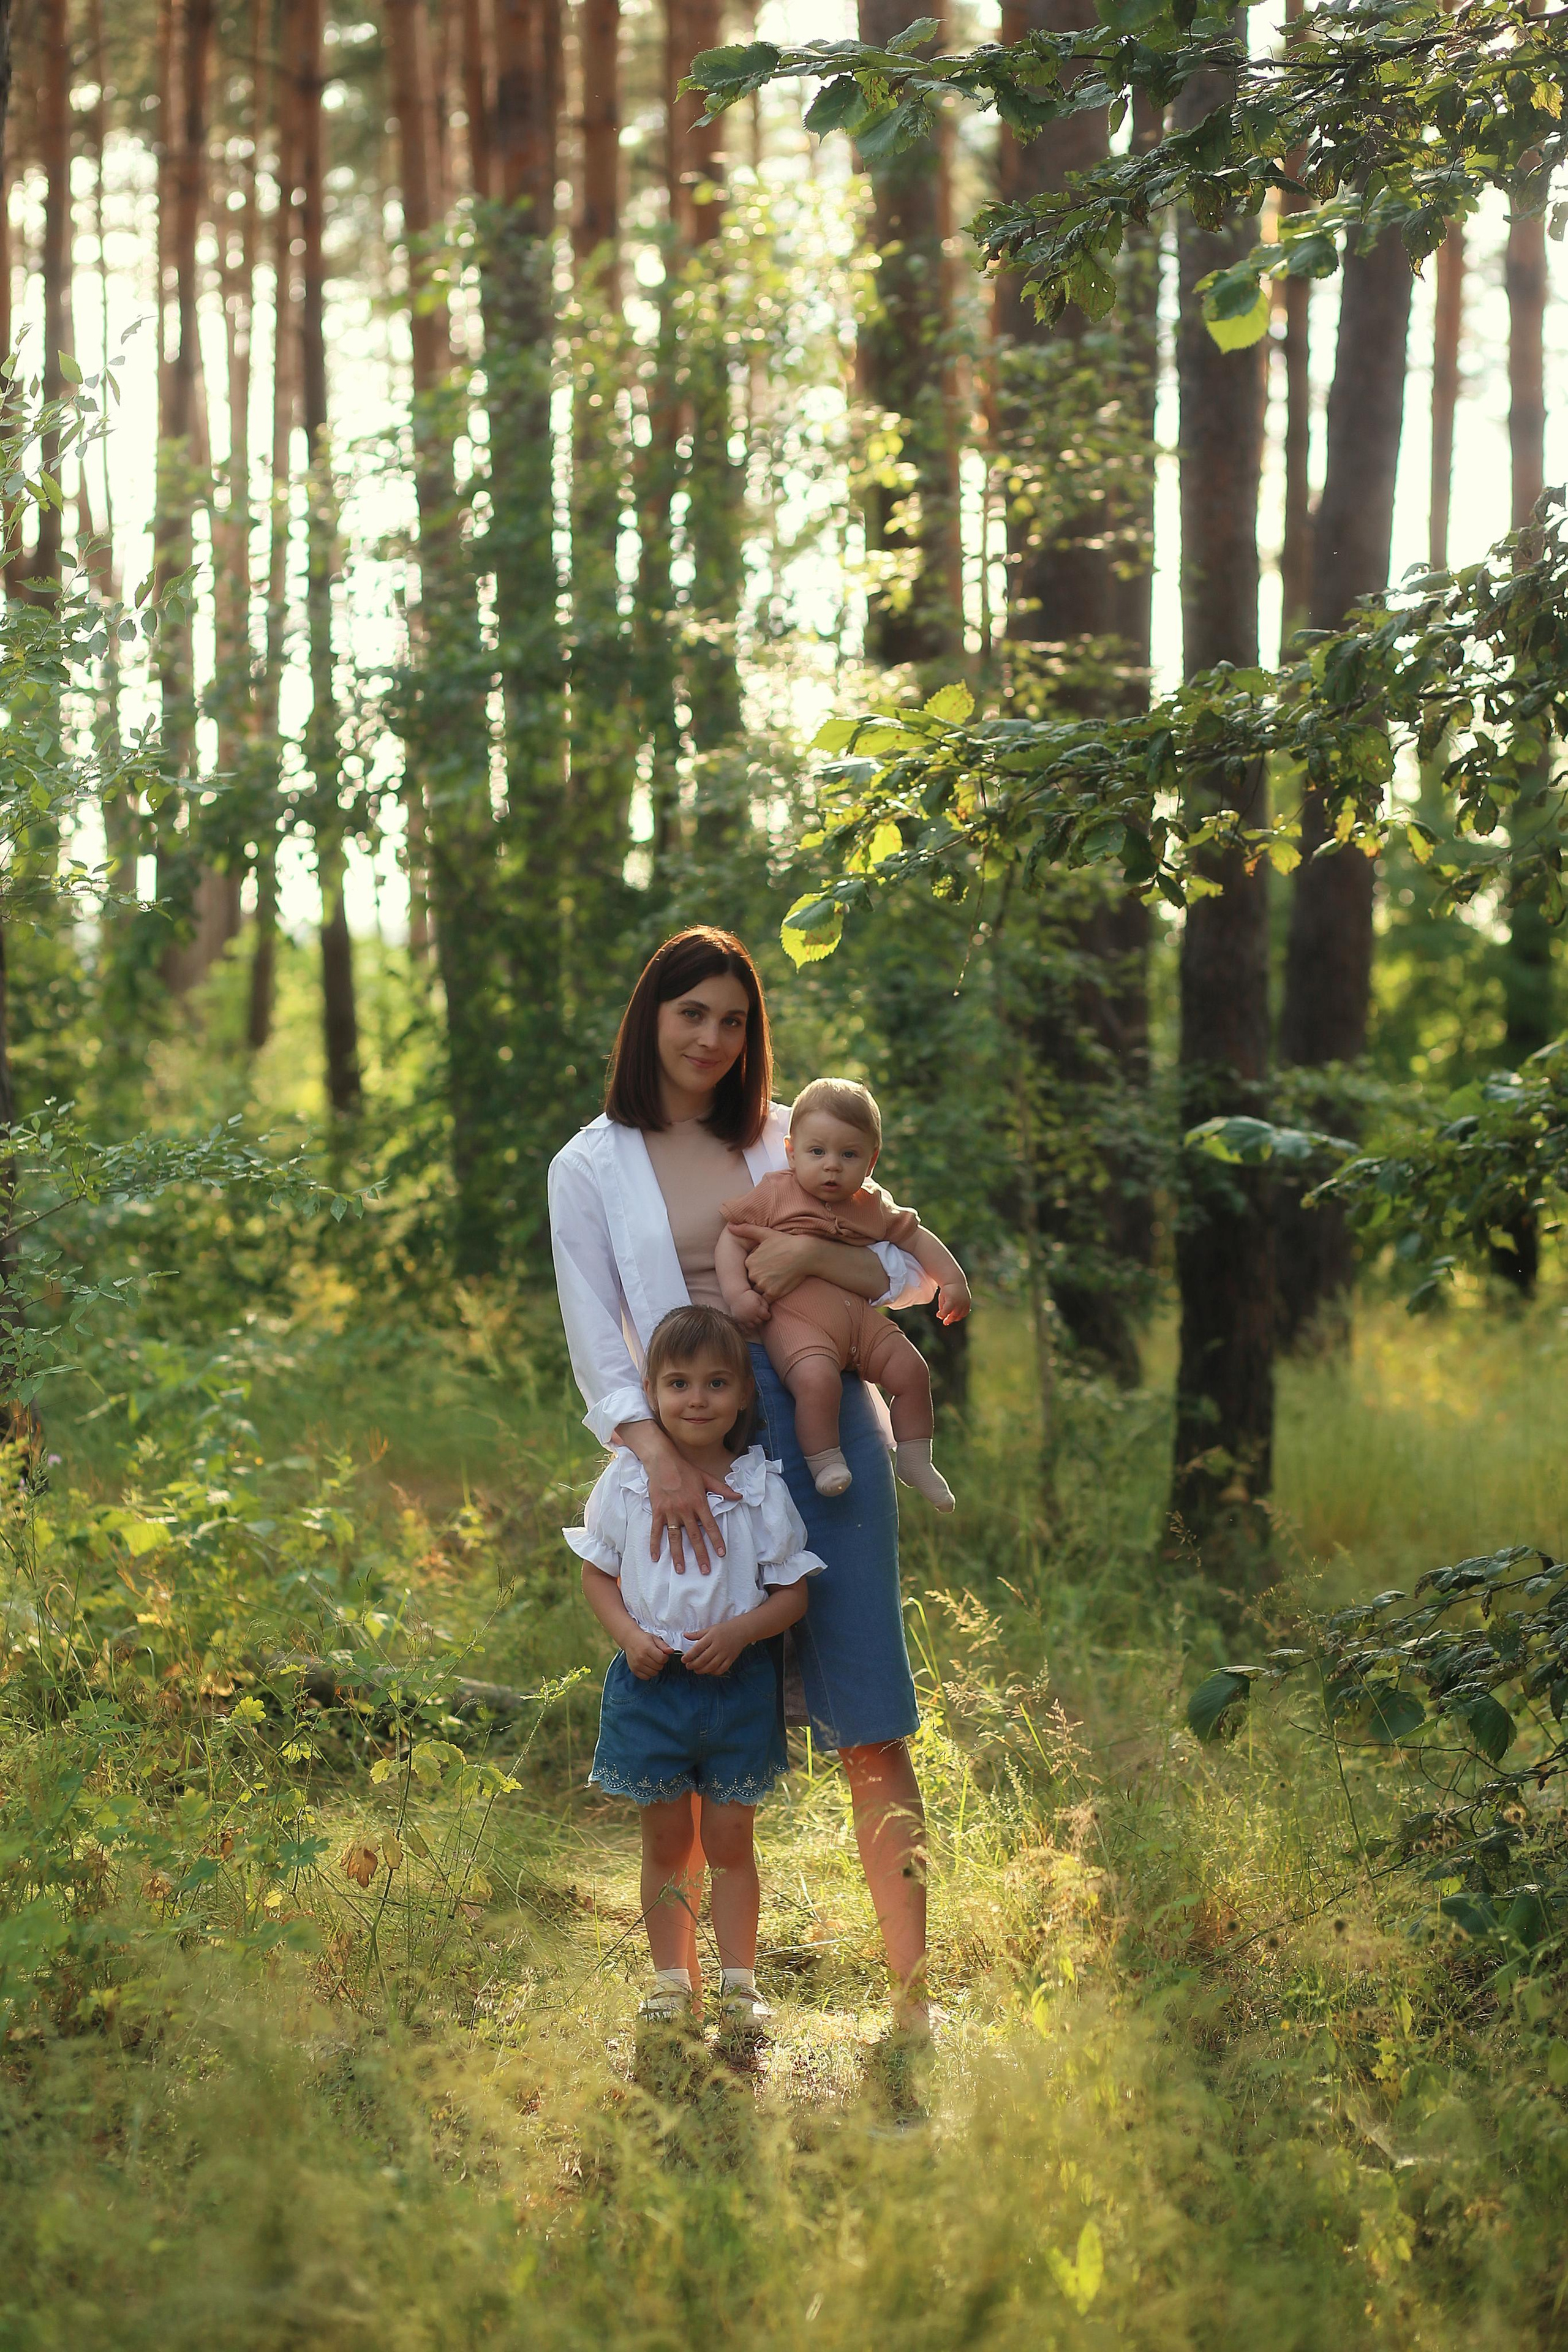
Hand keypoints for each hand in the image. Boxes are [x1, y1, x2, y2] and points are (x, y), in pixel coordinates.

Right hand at [623, 1626, 674, 1680]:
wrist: (630, 1640)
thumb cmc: (642, 1639)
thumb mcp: (655, 1639)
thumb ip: (664, 1646)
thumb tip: (671, 1651)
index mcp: (647, 1648)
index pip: (662, 1659)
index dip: (665, 1657)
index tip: (663, 1655)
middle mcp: (641, 1658)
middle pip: (659, 1667)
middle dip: (660, 1663)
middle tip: (657, 1657)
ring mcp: (637, 1665)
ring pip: (653, 1673)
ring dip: (655, 1668)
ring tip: (652, 1661)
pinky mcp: (634, 1670)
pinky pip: (646, 1677)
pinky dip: (649, 1673)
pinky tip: (648, 1667)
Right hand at [645, 1443, 736, 1574]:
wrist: (663, 1462)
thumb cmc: (686, 1470)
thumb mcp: (707, 1478)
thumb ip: (723, 1489)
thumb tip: (739, 1497)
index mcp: (699, 1502)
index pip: (710, 1525)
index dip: (716, 1540)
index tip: (721, 1554)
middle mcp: (685, 1510)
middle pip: (694, 1536)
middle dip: (700, 1554)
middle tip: (705, 1570)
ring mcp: (670, 1512)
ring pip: (675, 1538)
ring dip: (678, 1555)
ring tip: (681, 1570)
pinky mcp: (658, 1511)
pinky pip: (656, 1531)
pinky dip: (654, 1544)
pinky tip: (655, 1557)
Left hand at [683, 1620, 749, 1676]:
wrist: (741, 1630)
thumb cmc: (723, 1629)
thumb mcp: (709, 1629)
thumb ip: (697, 1634)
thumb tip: (684, 1635)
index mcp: (711, 1637)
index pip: (697, 1648)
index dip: (689, 1656)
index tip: (683, 1660)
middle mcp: (718, 1646)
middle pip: (704, 1659)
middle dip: (694, 1665)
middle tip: (688, 1666)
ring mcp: (725, 1653)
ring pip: (712, 1666)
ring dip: (702, 1670)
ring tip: (696, 1670)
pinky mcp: (731, 1659)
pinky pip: (722, 1669)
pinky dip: (714, 1672)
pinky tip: (708, 1671)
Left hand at [729, 1223, 817, 1304]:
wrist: (805, 1253)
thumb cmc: (786, 1242)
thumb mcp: (765, 1233)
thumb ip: (746, 1230)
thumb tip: (730, 1226)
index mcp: (750, 1261)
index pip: (749, 1270)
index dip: (759, 1268)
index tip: (769, 1264)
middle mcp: (753, 1273)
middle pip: (753, 1281)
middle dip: (761, 1279)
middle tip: (775, 1272)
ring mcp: (763, 1284)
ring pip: (759, 1291)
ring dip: (766, 1288)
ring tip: (778, 1280)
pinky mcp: (773, 1293)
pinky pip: (766, 1300)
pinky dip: (770, 1297)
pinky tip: (779, 1288)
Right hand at [731, 1288, 770, 1333]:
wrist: (735, 1296)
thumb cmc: (749, 1296)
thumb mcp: (759, 1297)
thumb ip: (766, 1305)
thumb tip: (768, 1313)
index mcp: (757, 1308)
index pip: (766, 1316)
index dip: (767, 1315)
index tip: (765, 1312)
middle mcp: (750, 1314)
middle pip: (760, 1321)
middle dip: (760, 1318)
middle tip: (758, 1314)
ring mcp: (744, 1318)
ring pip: (753, 1325)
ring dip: (754, 1322)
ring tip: (753, 1317)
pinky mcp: (739, 1320)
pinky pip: (745, 1326)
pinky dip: (748, 1324)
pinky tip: (748, 1319)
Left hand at [937, 1274, 971, 1324]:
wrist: (956, 1282)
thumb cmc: (947, 1290)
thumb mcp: (942, 1297)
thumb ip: (942, 1307)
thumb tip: (941, 1317)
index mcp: (951, 1300)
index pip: (946, 1312)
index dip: (942, 1315)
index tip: (938, 1315)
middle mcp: (959, 1302)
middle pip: (953, 1315)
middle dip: (948, 1320)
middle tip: (945, 1322)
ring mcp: (965, 1303)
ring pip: (959, 1316)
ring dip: (954, 1318)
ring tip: (949, 1318)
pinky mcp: (968, 1304)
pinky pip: (965, 1313)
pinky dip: (960, 1315)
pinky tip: (955, 1315)